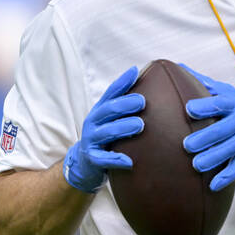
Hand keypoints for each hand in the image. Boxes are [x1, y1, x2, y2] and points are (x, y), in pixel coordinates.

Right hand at [63, 66, 145, 192]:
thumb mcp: (111, 119)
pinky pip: (104, 159)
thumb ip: (125, 106)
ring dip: (123, 128)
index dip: (122, 82)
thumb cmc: (105, 137)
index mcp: (100, 110)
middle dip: (125, 104)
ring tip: (140, 125)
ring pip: (107, 132)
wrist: (84, 163)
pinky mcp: (92, 158)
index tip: (135, 71)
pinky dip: (116, 159)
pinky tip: (129, 161)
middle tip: (142, 101)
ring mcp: (91, 140)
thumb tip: (149, 89)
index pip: (110, 93)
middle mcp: (94, 122)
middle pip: (108, 110)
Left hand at [180, 64, 234, 190]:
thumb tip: (177, 66)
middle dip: (206, 138)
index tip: (188, 108)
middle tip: (187, 145)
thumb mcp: (226, 92)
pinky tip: (212, 186)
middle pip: (223, 130)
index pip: (219, 104)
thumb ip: (202, 82)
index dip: (205, 106)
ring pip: (230, 149)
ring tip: (196, 165)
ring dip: (214, 158)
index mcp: (233, 104)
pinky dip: (226, 177)